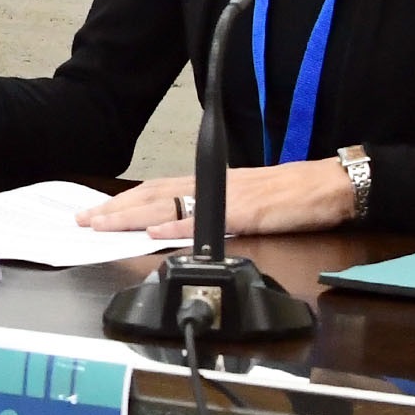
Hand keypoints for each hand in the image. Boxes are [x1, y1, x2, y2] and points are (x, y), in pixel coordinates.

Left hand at [75, 161, 355, 237]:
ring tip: (104, 224)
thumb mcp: (246, 201)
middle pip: (154, 194)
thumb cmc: (293, 195)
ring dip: (133, 215)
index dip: (124, 201)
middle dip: (115, 209)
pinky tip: (157, 232)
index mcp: (212, 182)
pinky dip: (180, 225)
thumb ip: (213, 211)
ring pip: (170, 203)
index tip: (95, 212)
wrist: (332, 186)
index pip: (158, 189)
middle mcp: (214, 185)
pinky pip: (208, 219)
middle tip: (83, 220)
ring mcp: (228, 198)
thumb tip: (180, 226)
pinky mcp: (248, 212)